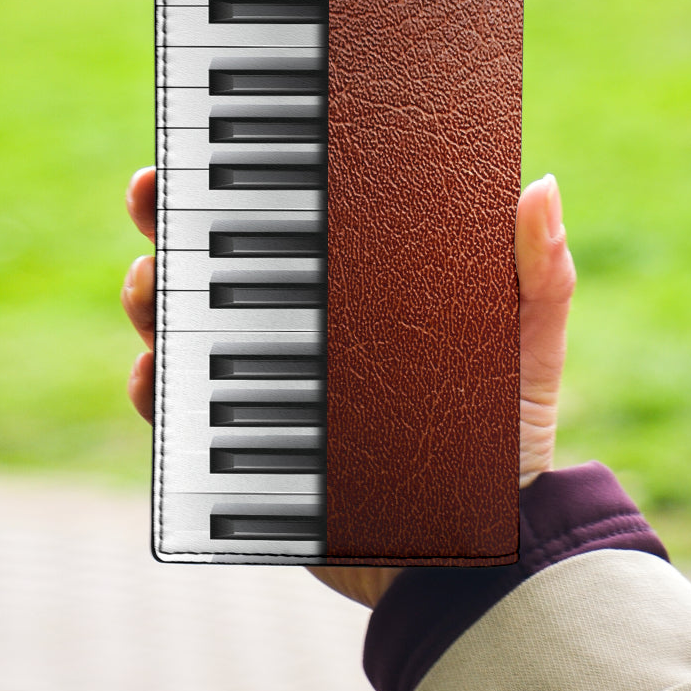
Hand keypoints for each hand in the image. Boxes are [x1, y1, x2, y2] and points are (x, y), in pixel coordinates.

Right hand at [122, 169, 574, 607]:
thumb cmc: (512, 438)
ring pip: (191, 334)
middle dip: (175, 227)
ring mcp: (276, 390)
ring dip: (155, 302)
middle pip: (225, 268)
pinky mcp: (255, 450)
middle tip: (152, 197)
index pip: (291, 225)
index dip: (245, 181)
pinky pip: (188, 419)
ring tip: (150, 287)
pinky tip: (154, 374)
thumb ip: (541, 274)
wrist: (481, 548)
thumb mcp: (533, 346)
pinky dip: (158, 394)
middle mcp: (308, 334)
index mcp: (362, 294)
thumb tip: (539, 184)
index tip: (210, 142)